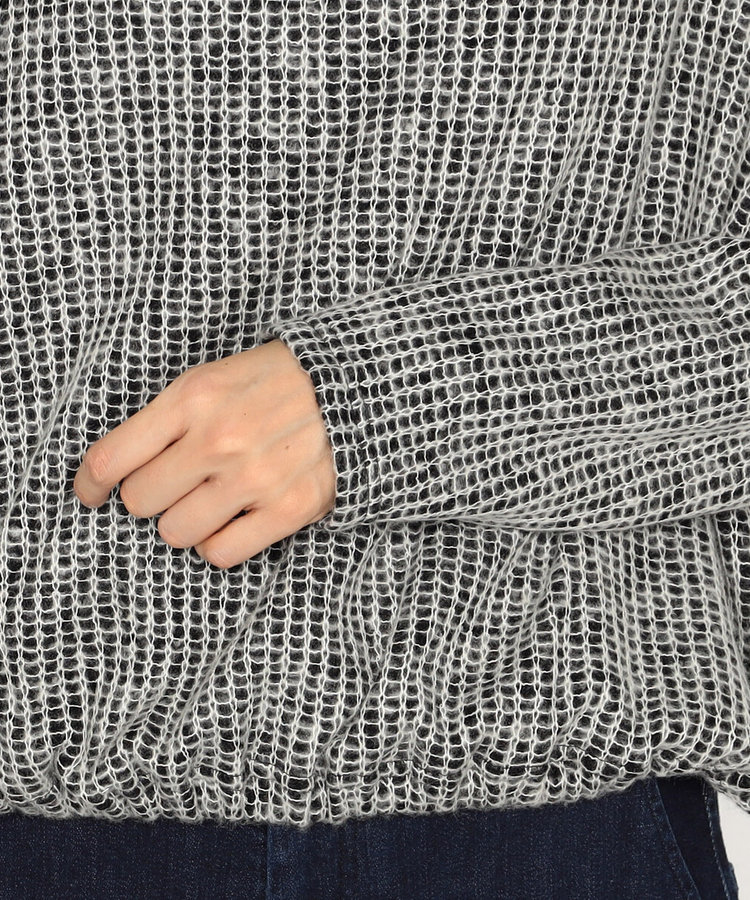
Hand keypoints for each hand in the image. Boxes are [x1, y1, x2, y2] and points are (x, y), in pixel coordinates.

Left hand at [72, 340, 336, 567]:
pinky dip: (221, 542)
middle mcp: (218, 440)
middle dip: (152, 495)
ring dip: (187, 521)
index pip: (111, 459)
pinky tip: (236, 518)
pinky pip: (220, 554)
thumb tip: (113, 472)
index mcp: (193, 397)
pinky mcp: (289, 509)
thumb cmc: (275, 381)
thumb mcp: (213, 376)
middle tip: (178, 482)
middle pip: (140, 502)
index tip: (91, 494)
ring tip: (212, 498)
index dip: (90, 483)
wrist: (354, 386)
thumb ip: (165, 417)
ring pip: (176, 533)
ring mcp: (254, 478)